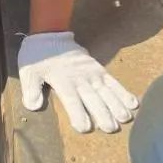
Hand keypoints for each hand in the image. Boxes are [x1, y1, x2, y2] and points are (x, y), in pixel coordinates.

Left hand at [17, 32, 138, 132]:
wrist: (50, 34)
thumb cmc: (37, 56)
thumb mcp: (28, 71)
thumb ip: (31, 88)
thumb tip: (33, 107)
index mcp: (62, 80)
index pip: (71, 99)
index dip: (78, 113)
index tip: (85, 127)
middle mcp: (79, 78)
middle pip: (92, 97)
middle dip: (102, 113)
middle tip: (111, 128)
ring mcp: (91, 73)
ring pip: (106, 90)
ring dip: (116, 104)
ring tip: (126, 119)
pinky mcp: (98, 68)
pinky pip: (112, 81)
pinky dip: (123, 92)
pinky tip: (133, 103)